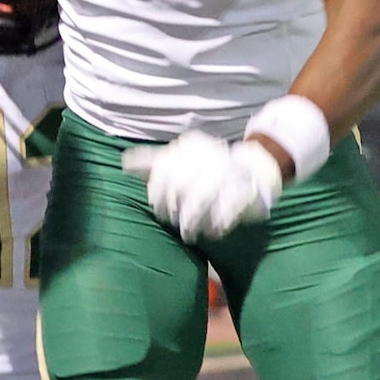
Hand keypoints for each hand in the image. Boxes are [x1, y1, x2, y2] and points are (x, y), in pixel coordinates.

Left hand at [122, 131, 284, 240]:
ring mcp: (231, 172)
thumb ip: (154, 162)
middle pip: (180, 184)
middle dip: (171, 208)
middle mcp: (211, 155)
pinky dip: (218, 224)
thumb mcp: (180, 161)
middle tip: (170, 220)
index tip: (156, 205)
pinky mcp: (247, 191)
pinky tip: (212, 232)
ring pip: (201, 199)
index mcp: (192, 145)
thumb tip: (125, 162)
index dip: (157, 190)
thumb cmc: (208, 170)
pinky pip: (227, 210)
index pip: (164, 168)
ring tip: (188, 234)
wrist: (254, 171)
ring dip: (191, 220)